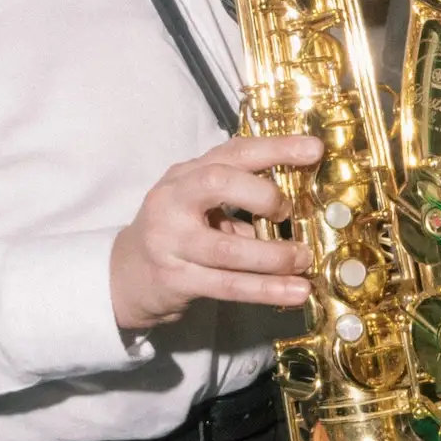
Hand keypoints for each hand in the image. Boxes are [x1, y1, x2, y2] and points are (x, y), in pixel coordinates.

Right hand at [110, 132, 319, 332]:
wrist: (126, 275)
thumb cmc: (176, 233)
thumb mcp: (199, 204)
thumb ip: (238, 196)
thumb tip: (301, 204)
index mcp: (186, 174)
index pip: (233, 151)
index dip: (275, 148)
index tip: (314, 149)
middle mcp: (173, 200)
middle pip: (218, 183)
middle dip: (264, 195)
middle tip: (290, 213)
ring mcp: (170, 241)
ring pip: (227, 248)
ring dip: (273, 255)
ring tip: (304, 260)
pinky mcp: (175, 279)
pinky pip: (227, 285)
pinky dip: (266, 289)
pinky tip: (296, 291)